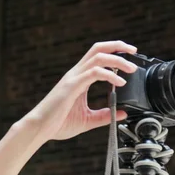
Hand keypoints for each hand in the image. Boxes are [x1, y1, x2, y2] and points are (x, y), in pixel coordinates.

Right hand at [21, 40, 137, 140]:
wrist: (40, 129)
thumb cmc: (57, 123)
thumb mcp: (87, 120)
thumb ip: (104, 115)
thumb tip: (122, 113)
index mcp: (79, 78)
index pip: (98, 56)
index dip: (114, 52)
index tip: (130, 56)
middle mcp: (76, 74)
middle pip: (98, 49)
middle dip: (118, 46)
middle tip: (134, 51)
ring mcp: (73, 78)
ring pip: (98, 57)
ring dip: (118, 60)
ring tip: (131, 68)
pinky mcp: (72, 86)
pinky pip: (94, 73)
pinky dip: (110, 75)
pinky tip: (120, 83)